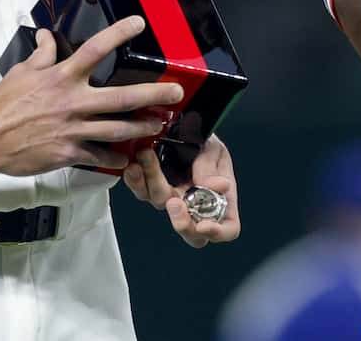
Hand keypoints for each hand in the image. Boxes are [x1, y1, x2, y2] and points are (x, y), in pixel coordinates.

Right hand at [0, 16, 183, 176]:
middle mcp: (72, 102)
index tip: (139, 24)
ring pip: (117, 129)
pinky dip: (114, 158)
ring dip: (142, 127)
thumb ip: (42, 54)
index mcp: (62, 77)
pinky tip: (126, 158)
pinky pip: (98, 156)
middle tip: (175, 92)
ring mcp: (73, 129)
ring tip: (159, 124)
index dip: (118, 34)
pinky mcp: (68, 153)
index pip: (95, 49)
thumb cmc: (2, 103)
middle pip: (121, 97)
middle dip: (152, 94)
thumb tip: (47, 36)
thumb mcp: (23, 72)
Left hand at [122, 135, 240, 247]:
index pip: (227, 228)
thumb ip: (211, 167)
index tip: (203, 225)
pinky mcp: (151, 188)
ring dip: (153, 181)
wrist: (184, 126)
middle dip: (181, 222)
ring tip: (148, 155)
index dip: (217, 232)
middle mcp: (196, 205)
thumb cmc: (205, 142)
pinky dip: (136, 180)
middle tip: (174, 203)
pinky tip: (133, 166)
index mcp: (221, 199)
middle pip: (190, 231)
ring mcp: (172, 199)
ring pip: (160, 203)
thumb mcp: (214, 149)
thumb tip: (211, 186)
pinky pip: (142, 191)